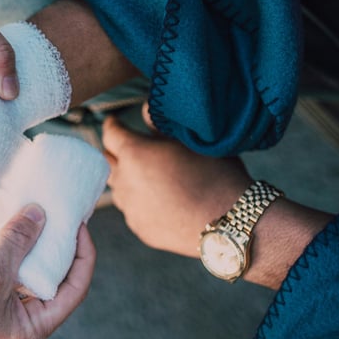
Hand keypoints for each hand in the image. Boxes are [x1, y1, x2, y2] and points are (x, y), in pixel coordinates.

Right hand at [0, 205, 95, 338]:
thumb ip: (17, 241)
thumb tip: (40, 214)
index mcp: (33, 326)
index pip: (74, 288)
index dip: (82, 255)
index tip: (79, 225)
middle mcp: (19, 318)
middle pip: (48, 274)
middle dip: (50, 241)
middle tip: (56, 211)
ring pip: (20, 265)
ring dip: (21, 237)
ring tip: (28, 206)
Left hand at [102, 106, 251, 257]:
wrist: (229, 222)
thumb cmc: (215, 175)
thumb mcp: (191, 139)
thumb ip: (160, 125)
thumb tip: (144, 112)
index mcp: (134, 154)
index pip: (110, 134)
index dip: (113, 125)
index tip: (114, 122)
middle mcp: (124, 181)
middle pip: (108, 161)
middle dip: (116, 152)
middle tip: (130, 147)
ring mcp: (130, 207)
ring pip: (118, 186)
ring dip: (127, 177)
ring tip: (147, 174)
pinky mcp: (139, 227)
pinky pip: (132, 208)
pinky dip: (139, 200)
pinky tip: (159, 199)